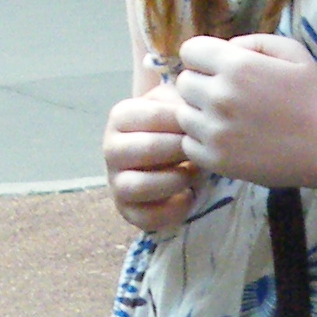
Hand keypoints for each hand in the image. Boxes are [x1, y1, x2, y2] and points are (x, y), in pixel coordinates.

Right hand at [103, 85, 199, 233]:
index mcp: (121, 117)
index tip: (205, 123)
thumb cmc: (174, 126)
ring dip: (175, 180)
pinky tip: (190, 195)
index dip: (185, 121)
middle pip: (147, 149)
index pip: (153, 115)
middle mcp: (111, 149)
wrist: (166, 156)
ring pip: (139, 186)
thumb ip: (182, 97)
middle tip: (203, 149)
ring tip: (194, 173)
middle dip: (182, 150)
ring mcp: (116, 182)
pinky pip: (146, 218)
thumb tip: (194, 103)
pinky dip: (173, 209)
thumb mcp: (176, 103)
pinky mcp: (127, 210)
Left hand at [173, 35, 316, 189]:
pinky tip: (227, 139)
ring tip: (227, 119)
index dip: (203, 58)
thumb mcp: (291, 51)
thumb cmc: (313, 96)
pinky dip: (202, 142)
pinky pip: (189, 144)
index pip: (189, 51)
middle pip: (183, 83)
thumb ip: (251, 41)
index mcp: (236, 65)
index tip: (217, 69)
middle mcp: (219, 96)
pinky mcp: (216, 160)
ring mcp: (215, 130)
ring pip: (182, 115)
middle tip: (226, 96)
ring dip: (199, 114)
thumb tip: (225, 48)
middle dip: (201, 85)